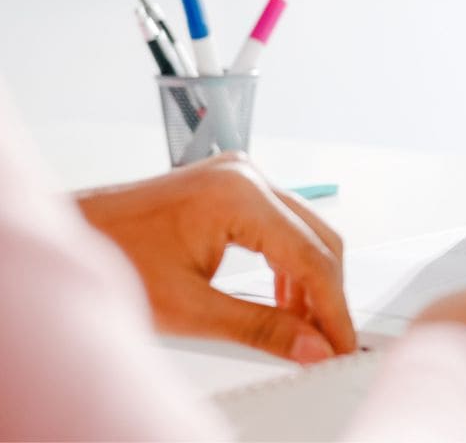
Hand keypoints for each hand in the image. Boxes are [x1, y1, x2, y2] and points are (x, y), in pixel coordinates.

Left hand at [77, 152, 354, 363]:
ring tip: (304, 328)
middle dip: (327, 294)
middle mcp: (246, 176)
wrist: (71, 234)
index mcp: (238, 195)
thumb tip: (310, 345)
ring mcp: (240, 177)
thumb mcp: (189, 308)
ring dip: (309, 281)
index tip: (340, 342)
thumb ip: (260, 328)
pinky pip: (281, 225)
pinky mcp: (233, 187)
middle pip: (318, 238)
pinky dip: (287, 265)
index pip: (310, 256)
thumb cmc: (110, 257)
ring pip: (304, 231)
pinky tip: (282, 300)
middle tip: (327, 341)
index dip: (332, 307)